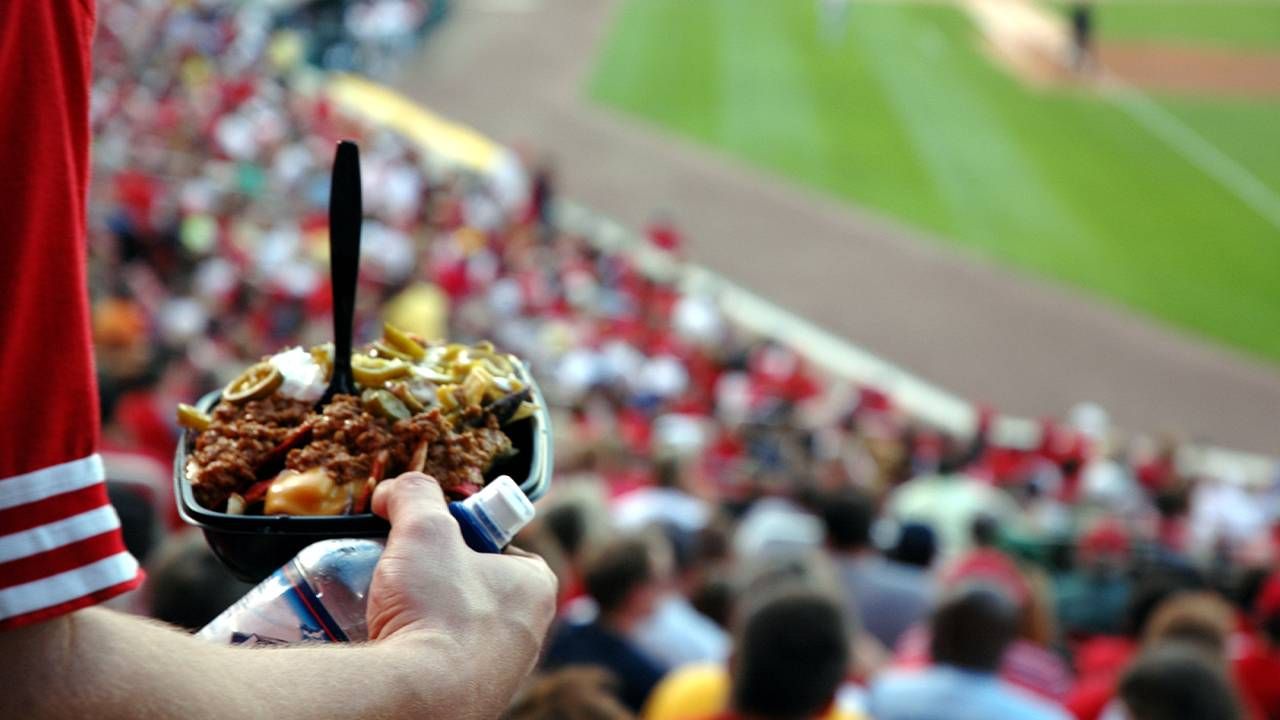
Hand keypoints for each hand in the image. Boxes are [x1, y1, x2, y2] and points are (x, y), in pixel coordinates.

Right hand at [366, 472, 556, 712]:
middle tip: (399, 573)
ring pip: (455, 627)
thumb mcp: (425, 529)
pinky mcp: (471, 700)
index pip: (498, 544)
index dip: (458, 535)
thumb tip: (398, 488)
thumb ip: (415, 495)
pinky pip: (442, 664)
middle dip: (434, 578)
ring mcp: (501, 672)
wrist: (417, 699)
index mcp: (536, 588)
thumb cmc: (436, 612)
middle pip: (472, 586)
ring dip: (423, 616)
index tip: (425, 538)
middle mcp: (529, 634)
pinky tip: (394, 648)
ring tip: (390, 610)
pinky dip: (418, 652)